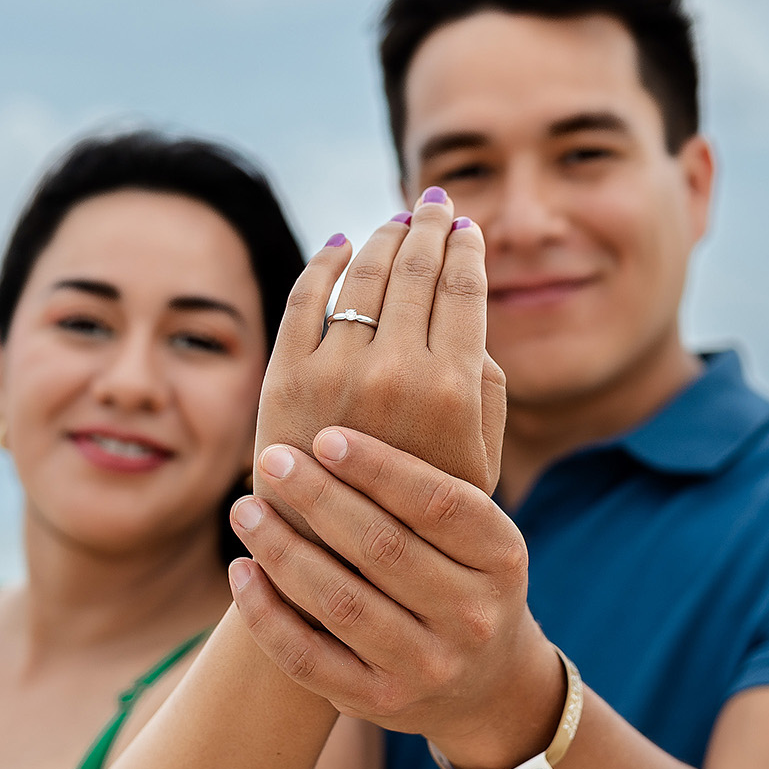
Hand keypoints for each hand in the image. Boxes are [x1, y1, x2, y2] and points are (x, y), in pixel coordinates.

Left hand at [228, 427, 566, 768]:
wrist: (485, 681)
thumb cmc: (466, 571)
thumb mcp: (482, 523)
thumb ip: (448, 456)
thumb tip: (405, 364)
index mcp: (503, 557)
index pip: (440, 503)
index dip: (380, 467)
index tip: (325, 435)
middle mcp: (473, 616)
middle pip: (384, 549)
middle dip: (318, 499)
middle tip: (270, 460)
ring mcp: (427, 666)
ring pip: (341, 603)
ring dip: (282, 550)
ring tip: (243, 507)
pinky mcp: (380, 704)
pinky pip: (308, 660)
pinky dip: (267, 615)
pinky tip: (240, 572)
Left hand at [254, 189, 505, 543]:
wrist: (336, 562)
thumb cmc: (420, 514)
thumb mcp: (478, 460)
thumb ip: (485, 385)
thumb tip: (467, 307)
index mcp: (453, 392)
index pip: (464, 290)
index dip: (465, 249)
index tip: (465, 227)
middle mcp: (395, 375)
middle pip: (414, 270)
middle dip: (427, 228)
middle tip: (432, 206)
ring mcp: (333, 373)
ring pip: (361, 274)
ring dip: (380, 238)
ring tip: (393, 225)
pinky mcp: (283, 378)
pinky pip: (305, 297)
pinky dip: (323, 263)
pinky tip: (339, 248)